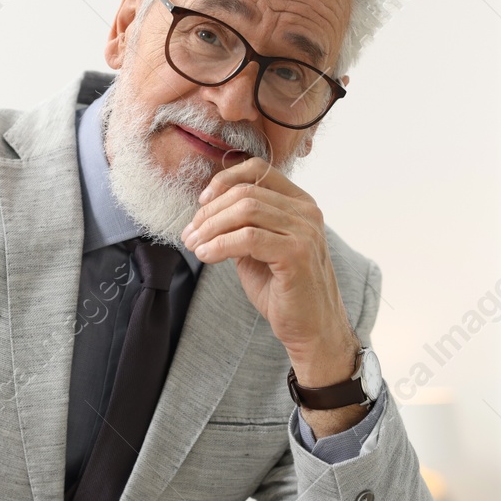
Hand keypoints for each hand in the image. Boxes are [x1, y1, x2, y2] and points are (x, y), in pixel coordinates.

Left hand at [179, 157, 359, 385]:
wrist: (311, 329)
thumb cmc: (284, 291)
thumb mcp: (259, 250)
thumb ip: (242, 226)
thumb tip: (207, 213)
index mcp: (299, 204)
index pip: (258, 170)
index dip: (224, 181)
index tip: (201, 202)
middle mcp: (306, 212)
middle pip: (246, 193)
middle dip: (209, 213)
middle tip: (189, 235)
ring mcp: (305, 231)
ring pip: (245, 211)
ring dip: (211, 228)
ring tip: (194, 246)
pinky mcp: (297, 254)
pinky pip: (248, 238)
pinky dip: (220, 245)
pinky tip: (206, 256)